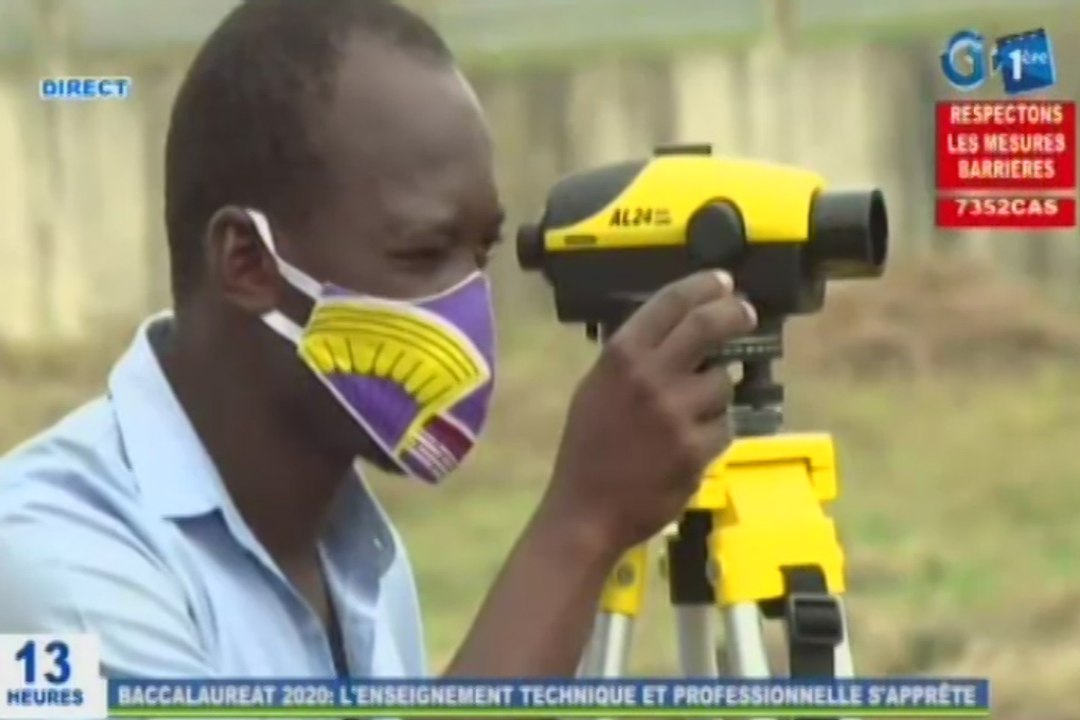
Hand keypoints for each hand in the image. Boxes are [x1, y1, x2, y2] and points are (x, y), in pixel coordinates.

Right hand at [538, 271, 756, 558]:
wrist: (587, 509)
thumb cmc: (587, 448)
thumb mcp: (596, 388)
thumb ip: (631, 358)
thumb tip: (672, 327)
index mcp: (621, 357)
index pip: (671, 302)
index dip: (704, 286)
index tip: (722, 282)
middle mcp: (651, 376)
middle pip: (708, 325)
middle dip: (734, 312)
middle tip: (746, 312)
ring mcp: (678, 412)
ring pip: (724, 381)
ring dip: (717, 392)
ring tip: (694, 411)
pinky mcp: (698, 448)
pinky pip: (725, 424)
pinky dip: (715, 431)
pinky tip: (691, 444)